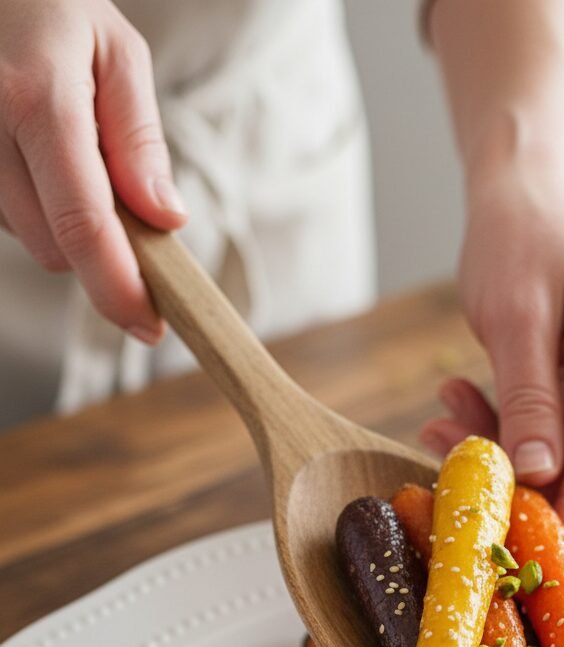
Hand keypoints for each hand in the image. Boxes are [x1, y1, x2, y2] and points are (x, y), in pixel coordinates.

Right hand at [0, 0, 185, 340]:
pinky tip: (28, 152)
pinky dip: (26, 202)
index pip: (83, 224)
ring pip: (23, 234)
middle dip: (96, 243)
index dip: (118, 287)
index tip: (150, 324)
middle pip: (52, 245)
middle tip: (117, 193)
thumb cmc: (52, 8)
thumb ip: (139, 140)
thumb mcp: (116, 53)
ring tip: (59, 146)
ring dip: (56, 218)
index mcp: (37, 98)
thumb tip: (166, 220)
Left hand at [420, 170, 563, 543]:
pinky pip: (548, 436)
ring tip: (441, 422)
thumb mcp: (515, 319)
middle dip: (528, 481)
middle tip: (456, 470)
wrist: (522, 194)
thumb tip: (535, 476)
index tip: (535, 547)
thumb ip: (528, 401)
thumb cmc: (521, 237)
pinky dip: (502, 432)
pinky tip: (456, 407)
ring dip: (503, 453)